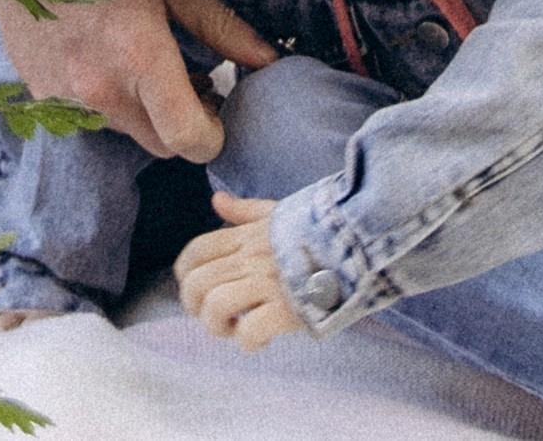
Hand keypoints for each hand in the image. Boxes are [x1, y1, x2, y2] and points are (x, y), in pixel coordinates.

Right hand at [0, 0, 273, 159]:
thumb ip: (219, 24)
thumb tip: (266, 61)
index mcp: (138, 56)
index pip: (187, 140)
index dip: (214, 135)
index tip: (222, 106)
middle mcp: (101, 91)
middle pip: (162, 144)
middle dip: (186, 123)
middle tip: (197, 80)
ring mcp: (67, 101)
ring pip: (129, 131)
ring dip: (150, 111)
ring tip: (155, 60)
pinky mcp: (44, 100)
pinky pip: (96, 117)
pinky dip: (115, 100)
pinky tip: (113, 57)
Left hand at [177, 195, 303, 347]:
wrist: (357, 245)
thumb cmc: (316, 232)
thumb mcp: (278, 213)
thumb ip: (244, 210)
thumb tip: (217, 199)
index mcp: (247, 235)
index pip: (195, 252)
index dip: (185, 276)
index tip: (198, 291)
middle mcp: (251, 257)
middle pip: (196, 284)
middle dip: (195, 308)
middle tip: (216, 316)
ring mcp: (267, 282)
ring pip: (215, 306)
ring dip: (217, 327)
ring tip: (235, 328)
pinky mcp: (285, 309)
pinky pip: (249, 332)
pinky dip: (248, 342)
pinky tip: (260, 339)